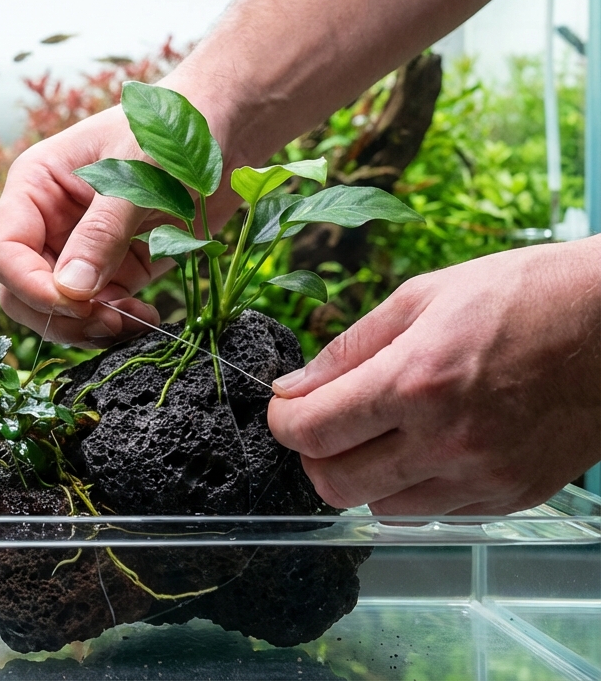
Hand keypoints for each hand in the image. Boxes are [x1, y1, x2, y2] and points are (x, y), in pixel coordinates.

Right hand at [0, 106, 162, 347]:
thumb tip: (71, 290)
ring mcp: (79, 250)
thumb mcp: (137, 175)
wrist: (229, 126)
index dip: (31, 286)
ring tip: (132, 321)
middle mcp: (48, 221)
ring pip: (57, 310)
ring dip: (88, 327)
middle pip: (22, 290)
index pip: (5, 252)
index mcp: (35, 186)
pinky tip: (146, 316)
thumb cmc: (175, 131)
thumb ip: (102, 232)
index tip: (77, 303)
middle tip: (107, 321)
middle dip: (58, 315)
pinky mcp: (114, 271)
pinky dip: (115, 324)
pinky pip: (96, 312)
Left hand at [268, 237, 600, 514]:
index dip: (284, 421)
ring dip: (366, 476)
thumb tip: (291, 387)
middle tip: (328, 425)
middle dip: (315, 456)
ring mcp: (482, 477)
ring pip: (379, 508)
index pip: (310, 431)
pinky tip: (434, 445)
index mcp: (416, 380)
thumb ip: (347, 349)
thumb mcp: (423, 296)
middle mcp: (447, 440)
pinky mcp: (511, 498)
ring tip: (387, 432)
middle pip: (333, 485)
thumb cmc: (524, 295)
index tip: (288, 408)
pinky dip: (416, 487)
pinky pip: (433, 513)